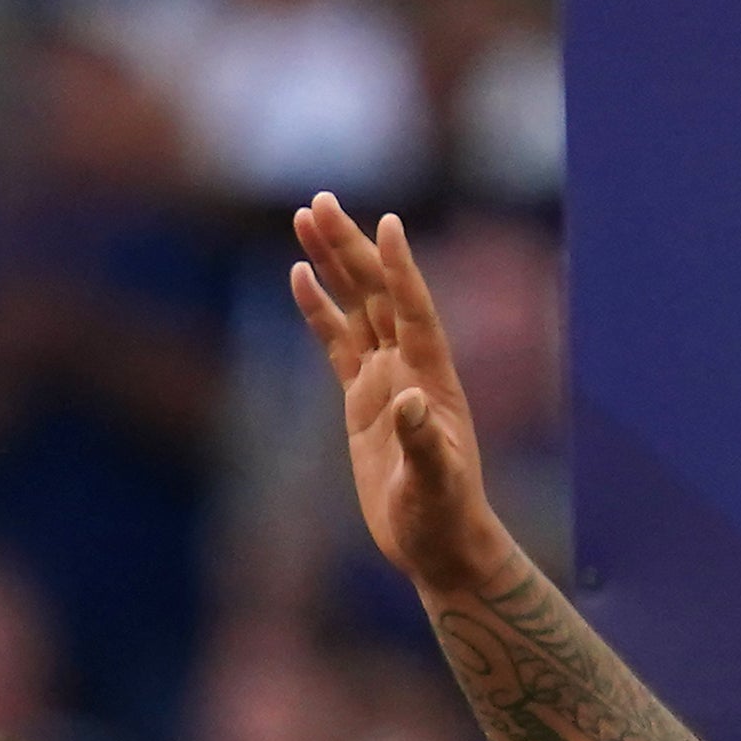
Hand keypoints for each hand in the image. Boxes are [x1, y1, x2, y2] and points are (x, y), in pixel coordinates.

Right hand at [292, 194, 513, 594]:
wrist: (439, 539)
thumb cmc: (442, 515)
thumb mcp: (433, 485)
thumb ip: (424, 443)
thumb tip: (408, 403)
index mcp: (432, 378)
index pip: (414, 310)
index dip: (400, 270)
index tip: (385, 224)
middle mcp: (410, 366)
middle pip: (377, 293)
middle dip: (349, 247)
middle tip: (321, 201)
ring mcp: (386, 378)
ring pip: (356, 306)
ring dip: (332, 263)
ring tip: (307, 218)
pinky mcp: (363, 398)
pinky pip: (337, 343)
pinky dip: (319, 310)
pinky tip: (298, 277)